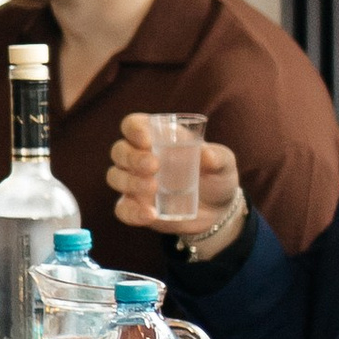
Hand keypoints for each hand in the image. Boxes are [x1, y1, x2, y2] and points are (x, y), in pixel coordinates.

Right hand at [109, 110, 242, 237]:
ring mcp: (134, 183)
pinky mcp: (135, 207)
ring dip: (130, 181)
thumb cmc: (216, 177)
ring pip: (115, 177)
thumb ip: (218, 157)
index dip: (134, 129)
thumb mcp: (224, 164)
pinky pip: (122, 209)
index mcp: (156, 137)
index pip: (133, 124)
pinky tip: (150, 214)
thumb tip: (207, 154)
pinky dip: (131, 212)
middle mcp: (139, 157)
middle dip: (132, 157)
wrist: (217, 212)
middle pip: (119, 151)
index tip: (147, 140)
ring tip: (154, 188)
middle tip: (154, 166)